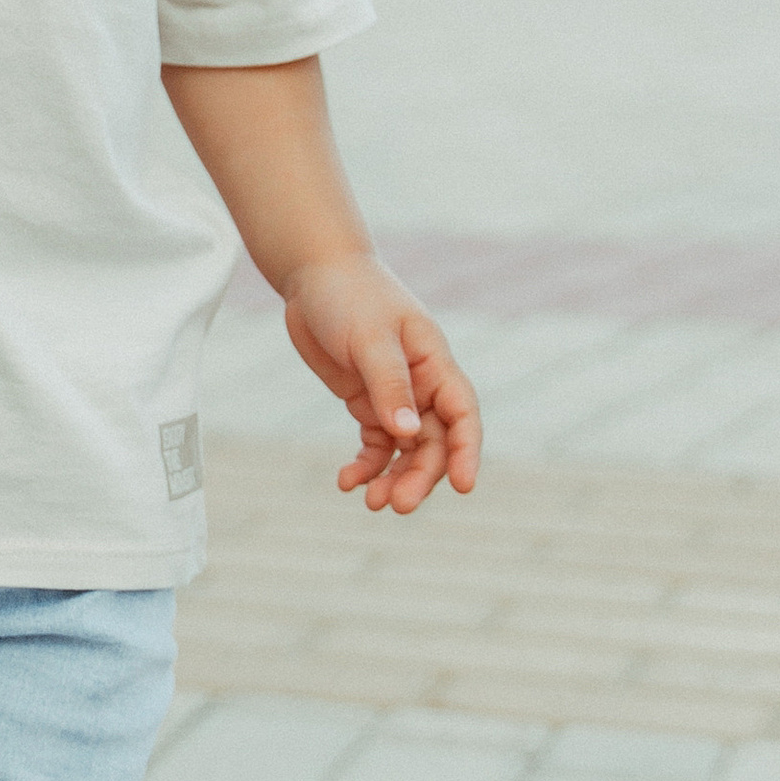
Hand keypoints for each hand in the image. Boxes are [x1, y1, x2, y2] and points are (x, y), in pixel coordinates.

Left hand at [281, 253, 481, 514]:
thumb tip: (408, 433)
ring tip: (372, 502)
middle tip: (396, 505)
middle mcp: (421, 385)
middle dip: (419, 476)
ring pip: (405, 451)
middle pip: (433, 443)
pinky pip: (374, 445)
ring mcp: (394, 397)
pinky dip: (365, 466)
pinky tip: (347, 481)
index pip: (462, 415)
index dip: (466, 451)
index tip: (462, 485)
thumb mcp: (369, 338)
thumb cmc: (350, 296)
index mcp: (435, 363)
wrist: (314, 275)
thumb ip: (389, 385)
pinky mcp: (366, 403)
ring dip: (393, 478)